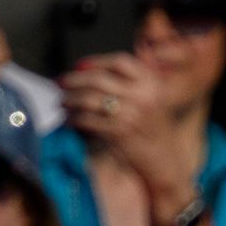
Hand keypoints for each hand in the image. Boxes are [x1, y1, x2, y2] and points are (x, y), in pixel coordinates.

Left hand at [59, 54, 195, 220]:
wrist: (165, 163)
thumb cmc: (153, 131)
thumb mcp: (151, 101)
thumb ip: (130, 84)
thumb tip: (85, 70)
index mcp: (152, 85)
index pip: (120, 62)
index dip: (97, 62)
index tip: (79, 66)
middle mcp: (144, 96)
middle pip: (99, 79)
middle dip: (75, 80)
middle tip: (60, 83)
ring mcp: (132, 114)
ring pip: (89, 98)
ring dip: (70, 100)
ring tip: (62, 103)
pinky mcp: (120, 132)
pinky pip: (88, 120)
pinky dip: (74, 120)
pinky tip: (69, 121)